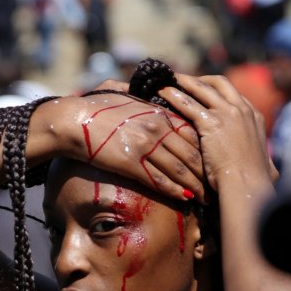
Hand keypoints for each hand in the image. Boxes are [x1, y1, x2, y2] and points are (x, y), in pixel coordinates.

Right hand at [32, 94, 204, 201]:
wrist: (73, 120)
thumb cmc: (96, 108)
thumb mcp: (125, 96)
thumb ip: (141, 96)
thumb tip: (148, 92)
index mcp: (157, 112)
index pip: (191, 131)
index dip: (205, 147)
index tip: (215, 159)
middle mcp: (156, 128)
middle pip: (190, 152)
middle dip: (206, 171)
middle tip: (217, 183)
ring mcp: (145, 146)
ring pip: (179, 169)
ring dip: (195, 185)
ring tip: (206, 196)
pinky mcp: (131, 163)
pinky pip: (159, 180)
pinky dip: (174, 190)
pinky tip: (185, 198)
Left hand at [158, 74, 276, 191]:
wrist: (247, 185)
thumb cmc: (255, 182)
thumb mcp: (266, 166)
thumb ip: (265, 162)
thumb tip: (272, 173)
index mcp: (254, 117)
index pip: (234, 95)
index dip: (217, 90)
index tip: (204, 91)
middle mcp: (242, 109)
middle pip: (220, 83)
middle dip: (201, 79)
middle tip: (185, 81)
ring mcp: (227, 113)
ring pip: (202, 88)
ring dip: (184, 82)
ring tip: (170, 80)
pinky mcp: (211, 122)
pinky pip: (188, 103)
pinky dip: (174, 95)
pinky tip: (163, 93)